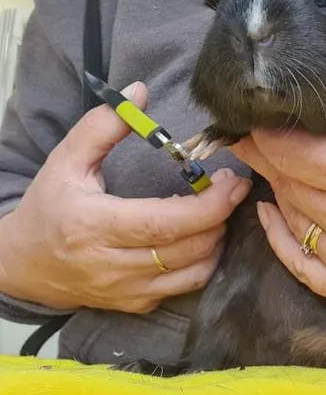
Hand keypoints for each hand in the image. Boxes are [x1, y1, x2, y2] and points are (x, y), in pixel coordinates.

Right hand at [0, 82, 251, 313]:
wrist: (22, 264)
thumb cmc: (50, 207)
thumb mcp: (66, 160)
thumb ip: (103, 125)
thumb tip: (141, 90)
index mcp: (94, 226)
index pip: (164, 222)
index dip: (209, 206)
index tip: (234, 183)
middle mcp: (111, 265)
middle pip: (188, 248)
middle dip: (221, 217)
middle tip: (231, 190)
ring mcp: (126, 291)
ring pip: (194, 272)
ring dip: (216, 240)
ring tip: (216, 212)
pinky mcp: (135, 305)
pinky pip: (185, 287)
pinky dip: (203, 262)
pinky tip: (200, 237)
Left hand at [232, 90, 325, 311]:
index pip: (297, 154)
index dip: (266, 134)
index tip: (250, 118)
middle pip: (289, 185)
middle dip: (266, 157)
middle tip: (250, 136)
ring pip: (293, 220)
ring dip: (277, 189)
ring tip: (272, 164)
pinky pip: (301, 265)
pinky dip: (280, 236)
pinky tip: (272, 210)